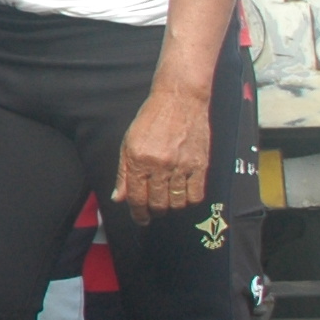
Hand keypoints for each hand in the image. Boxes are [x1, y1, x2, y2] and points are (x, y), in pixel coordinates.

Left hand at [112, 82, 211, 226]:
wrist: (180, 100)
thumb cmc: (151, 119)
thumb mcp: (128, 143)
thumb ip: (123, 172)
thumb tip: (119, 197)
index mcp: (139, 159)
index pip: (137, 198)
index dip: (138, 213)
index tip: (140, 219)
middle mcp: (160, 165)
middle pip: (158, 203)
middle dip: (154, 212)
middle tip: (153, 211)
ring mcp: (182, 166)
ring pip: (177, 202)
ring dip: (171, 207)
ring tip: (167, 201)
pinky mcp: (200, 165)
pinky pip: (196, 194)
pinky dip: (189, 200)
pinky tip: (183, 195)